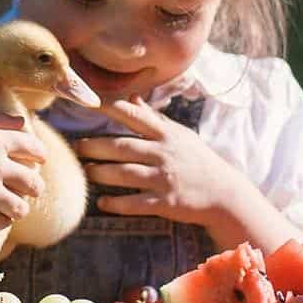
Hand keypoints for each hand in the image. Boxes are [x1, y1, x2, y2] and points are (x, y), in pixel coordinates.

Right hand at [0, 110, 47, 230]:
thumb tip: (23, 122)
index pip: (34, 148)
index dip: (40, 155)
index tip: (39, 161)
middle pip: (33, 183)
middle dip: (33, 188)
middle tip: (28, 190)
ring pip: (21, 207)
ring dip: (19, 208)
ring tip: (13, 206)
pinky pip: (1, 222)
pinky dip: (2, 220)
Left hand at [74, 96, 241, 230]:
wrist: (224, 193)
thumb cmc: (199, 161)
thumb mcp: (180, 135)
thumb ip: (154, 119)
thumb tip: (132, 99)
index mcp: (167, 135)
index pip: (135, 116)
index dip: (111, 108)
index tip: (89, 102)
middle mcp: (164, 154)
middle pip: (123, 147)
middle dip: (97, 146)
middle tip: (77, 146)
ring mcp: (165, 179)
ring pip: (126, 174)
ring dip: (101, 173)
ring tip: (85, 172)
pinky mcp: (166, 202)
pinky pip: (136, 203)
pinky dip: (117, 203)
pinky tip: (101, 203)